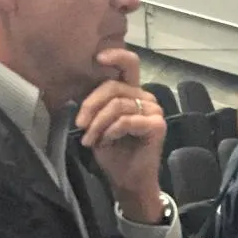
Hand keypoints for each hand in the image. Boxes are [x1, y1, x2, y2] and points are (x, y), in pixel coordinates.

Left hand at [75, 48, 165, 219]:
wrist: (127, 180)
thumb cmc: (113, 153)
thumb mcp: (98, 123)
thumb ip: (97, 103)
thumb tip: (81, 83)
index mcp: (132, 93)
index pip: (129, 65)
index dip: (116, 56)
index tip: (97, 58)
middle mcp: (145, 98)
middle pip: (114, 87)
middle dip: (91, 105)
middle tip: (80, 125)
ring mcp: (154, 111)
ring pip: (117, 104)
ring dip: (98, 123)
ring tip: (90, 140)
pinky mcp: (157, 125)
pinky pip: (126, 120)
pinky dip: (111, 130)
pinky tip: (106, 141)